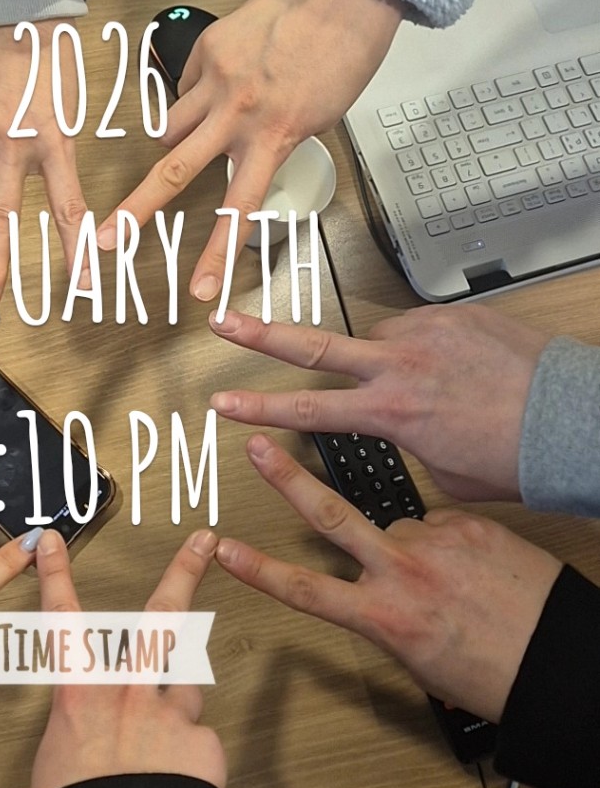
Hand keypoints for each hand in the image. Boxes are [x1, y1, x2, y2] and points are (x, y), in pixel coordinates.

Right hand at [0, 21, 89, 294]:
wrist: (6, 0)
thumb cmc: (47, 48)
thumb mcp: (67, 100)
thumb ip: (52, 145)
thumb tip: (31, 177)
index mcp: (54, 139)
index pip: (68, 208)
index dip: (76, 250)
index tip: (83, 284)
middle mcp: (13, 143)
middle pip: (0, 219)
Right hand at [28, 529, 225, 787]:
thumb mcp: (59, 756)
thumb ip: (81, 722)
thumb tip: (91, 720)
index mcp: (81, 695)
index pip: (62, 619)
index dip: (56, 575)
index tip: (53, 542)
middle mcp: (128, 692)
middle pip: (163, 618)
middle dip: (184, 573)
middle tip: (203, 543)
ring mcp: (169, 714)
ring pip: (186, 689)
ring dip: (177, 707)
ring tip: (159, 743)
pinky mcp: (203, 745)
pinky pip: (199, 742)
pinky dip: (189, 759)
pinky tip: (176, 783)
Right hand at [97, 0, 402, 301]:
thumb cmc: (342, 60)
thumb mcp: (315, 119)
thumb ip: (268, 142)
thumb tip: (229, 148)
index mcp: (274, 139)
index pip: (237, 209)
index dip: (215, 255)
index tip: (199, 290)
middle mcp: (237, 114)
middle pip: (174, 170)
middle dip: (136, 209)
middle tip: (106, 239)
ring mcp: (216, 79)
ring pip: (170, 126)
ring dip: (174, 139)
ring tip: (205, 127)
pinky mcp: (208, 48)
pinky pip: (183, 86)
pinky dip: (193, 94)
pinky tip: (223, 80)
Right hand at [209, 303, 549, 500]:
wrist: (575, 421)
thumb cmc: (516, 456)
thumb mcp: (445, 471)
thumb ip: (407, 442)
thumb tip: (403, 426)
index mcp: (392, 412)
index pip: (306, 411)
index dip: (258, 408)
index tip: (223, 402)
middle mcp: (400, 365)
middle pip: (311, 346)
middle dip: (260, 335)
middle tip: (223, 321)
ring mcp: (426, 333)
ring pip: (376, 338)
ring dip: (383, 357)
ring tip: (422, 382)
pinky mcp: (454, 315)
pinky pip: (419, 328)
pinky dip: (422, 346)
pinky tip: (449, 366)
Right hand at [218, 434, 561, 722]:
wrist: (564, 658)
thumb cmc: (495, 673)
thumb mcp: (422, 657)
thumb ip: (386, 612)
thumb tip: (378, 584)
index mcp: (386, 616)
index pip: (306, 590)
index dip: (258, 570)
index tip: (224, 550)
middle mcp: (404, 573)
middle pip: (329, 515)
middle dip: (286, 477)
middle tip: (256, 445)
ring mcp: (437, 543)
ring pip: (399, 524)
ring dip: (411, 545)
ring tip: (449, 580)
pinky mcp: (469, 525)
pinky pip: (441, 523)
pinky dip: (449, 541)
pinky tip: (475, 565)